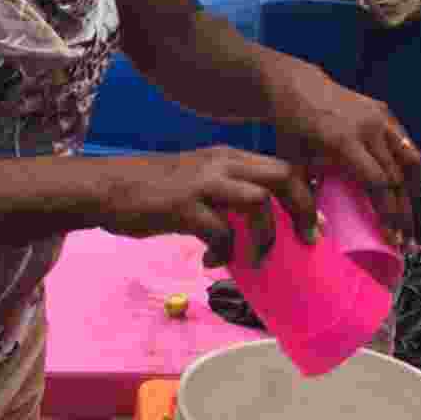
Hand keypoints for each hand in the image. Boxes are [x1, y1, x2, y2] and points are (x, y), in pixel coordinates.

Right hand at [99, 147, 316, 267]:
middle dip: (303, 209)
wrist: (105, 188)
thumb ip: (226, 198)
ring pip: (258, 201)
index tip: (314, 224)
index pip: (282, 166)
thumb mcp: (196, 183)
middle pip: (282, 176)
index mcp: (228, 157)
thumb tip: (255, 229)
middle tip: (306, 240)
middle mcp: (221, 164)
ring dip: (265, 235)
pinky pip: (220, 231)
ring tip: (256, 259)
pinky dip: (224, 252)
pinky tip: (209, 261)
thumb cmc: (151, 190)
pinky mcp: (182, 205)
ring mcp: (202, 182)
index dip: (306, 194)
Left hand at [266, 62, 420, 243]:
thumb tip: (311, 239)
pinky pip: (405, 143)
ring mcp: (380, 116)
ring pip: (411, 158)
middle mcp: (368, 127)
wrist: (296, 88)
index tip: (392, 239)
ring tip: (408, 213)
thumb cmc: (292, 131)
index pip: (378, 183)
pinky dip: (408, 167)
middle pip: (398, 176)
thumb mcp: (293, 164)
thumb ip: (303, 200)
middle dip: (404, 211)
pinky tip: (403, 186)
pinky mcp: (384, 111)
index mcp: (344, 141)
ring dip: (413, 190)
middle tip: (405, 238)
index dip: (388, 213)